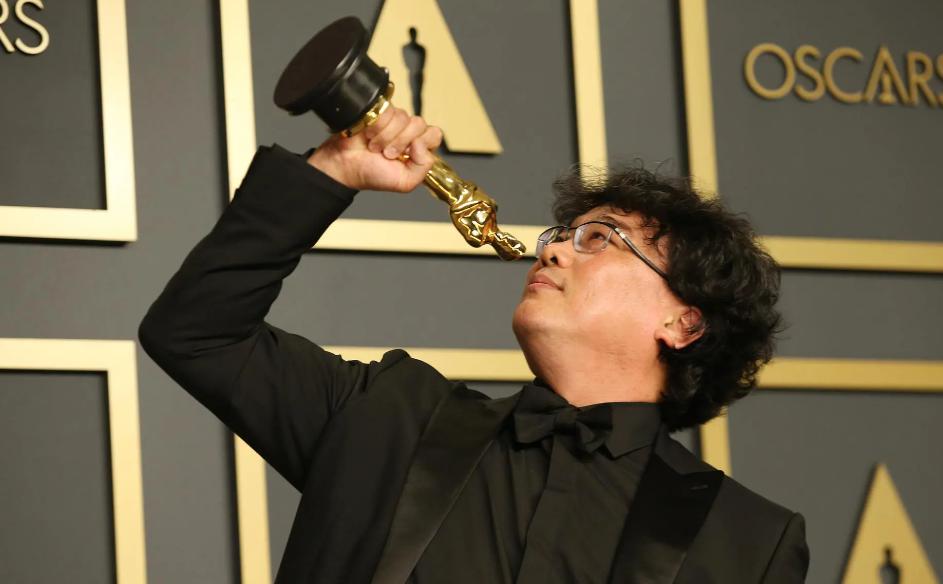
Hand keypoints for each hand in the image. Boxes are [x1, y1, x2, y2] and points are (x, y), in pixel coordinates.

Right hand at [307, 106, 442, 191]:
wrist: (345, 166)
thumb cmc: (372, 174)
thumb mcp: (405, 182)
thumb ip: (423, 167)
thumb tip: (421, 143)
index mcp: (418, 147)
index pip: (434, 134)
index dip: (422, 144)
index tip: (407, 155)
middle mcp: (408, 131)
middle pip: (419, 124)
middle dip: (401, 143)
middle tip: (387, 154)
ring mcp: (393, 120)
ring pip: (403, 117)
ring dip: (386, 137)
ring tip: (375, 147)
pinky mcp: (378, 110)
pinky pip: (387, 112)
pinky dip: (377, 127)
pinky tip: (369, 136)